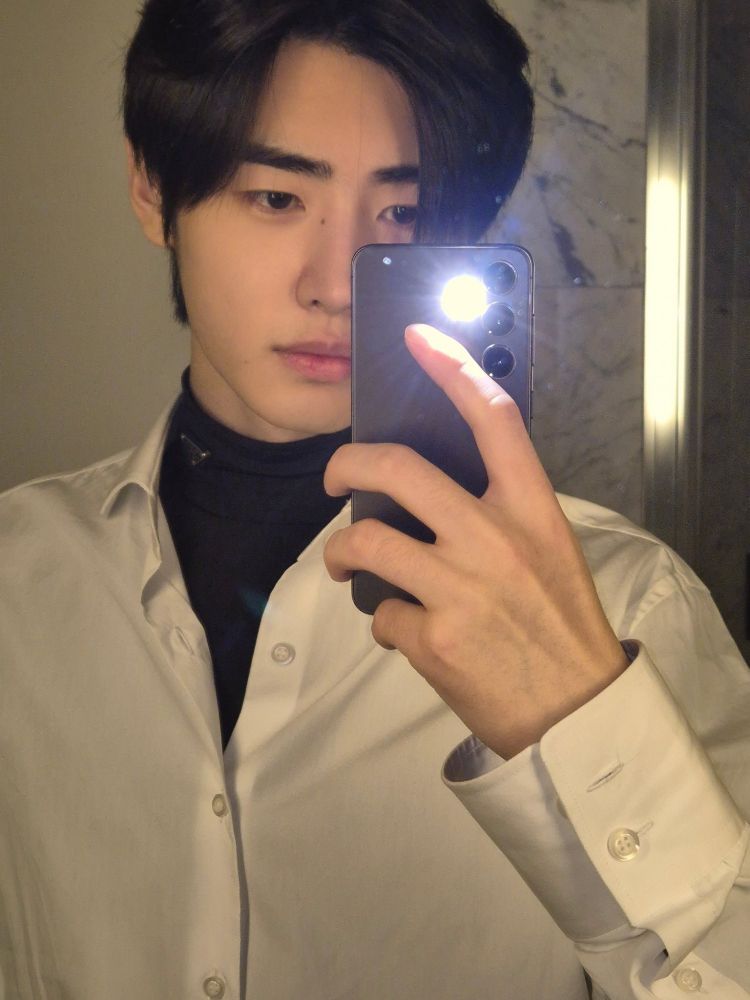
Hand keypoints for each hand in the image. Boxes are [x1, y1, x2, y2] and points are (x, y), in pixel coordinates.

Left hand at [323, 324, 627, 758]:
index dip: (453, 370)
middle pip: (398, 469)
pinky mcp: (432, 637)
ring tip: (344, 564)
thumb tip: (432, 495)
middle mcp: (493, 537)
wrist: (575, 712)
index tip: (419, 338)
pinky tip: (406, 633)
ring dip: (340, 552)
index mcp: (531, 509)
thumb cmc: (561, 625)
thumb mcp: (548, 551)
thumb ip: (500, 514)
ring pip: (366, 540)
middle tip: (332, 479)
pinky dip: (385, 623)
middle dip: (346, 464)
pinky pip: (381, 615)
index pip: (493, 420)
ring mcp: (460, 587)